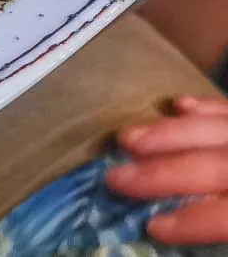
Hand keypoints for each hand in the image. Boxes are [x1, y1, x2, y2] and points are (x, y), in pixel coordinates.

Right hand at [105, 97, 227, 245]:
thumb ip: (219, 225)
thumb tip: (158, 221)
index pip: (227, 214)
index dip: (193, 220)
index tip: (153, 227)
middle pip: (214, 165)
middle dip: (163, 172)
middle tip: (116, 178)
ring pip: (216, 129)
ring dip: (168, 134)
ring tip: (127, 138)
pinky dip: (203, 106)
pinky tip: (177, 105)